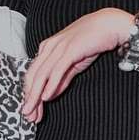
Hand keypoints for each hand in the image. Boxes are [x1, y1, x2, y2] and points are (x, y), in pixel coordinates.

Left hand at [21, 8, 136, 121]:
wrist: (110, 25)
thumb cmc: (94, 41)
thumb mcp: (74, 63)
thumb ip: (62, 78)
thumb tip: (50, 93)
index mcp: (48, 48)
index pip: (33, 73)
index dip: (29, 93)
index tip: (30, 109)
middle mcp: (49, 47)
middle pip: (34, 75)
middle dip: (29, 97)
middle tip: (28, 114)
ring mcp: (59, 47)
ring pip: (42, 74)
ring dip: (36, 95)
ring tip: (33, 111)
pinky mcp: (70, 49)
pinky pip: (57, 70)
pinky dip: (50, 84)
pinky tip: (46, 97)